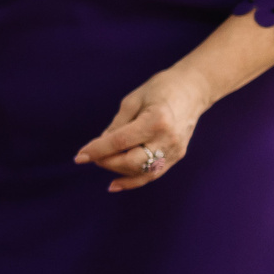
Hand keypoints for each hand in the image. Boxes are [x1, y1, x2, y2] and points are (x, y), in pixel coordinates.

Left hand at [76, 65, 209, 192]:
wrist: (193, 89)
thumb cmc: (160, 89)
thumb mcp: (132, 101)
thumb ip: (117, 125)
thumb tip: (101, 145)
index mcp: (156, 121)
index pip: (120, 142)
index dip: (98, 150)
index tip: (79, 156)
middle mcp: (167, 139)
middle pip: (131, 162)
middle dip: (107, 162)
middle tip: (93, 156)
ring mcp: (175, 150)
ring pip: (142, 172)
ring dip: (118, 171)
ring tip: (103, 162)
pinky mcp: (177, 155)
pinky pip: (153, 174)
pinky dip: (133, 181)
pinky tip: (115, 184)